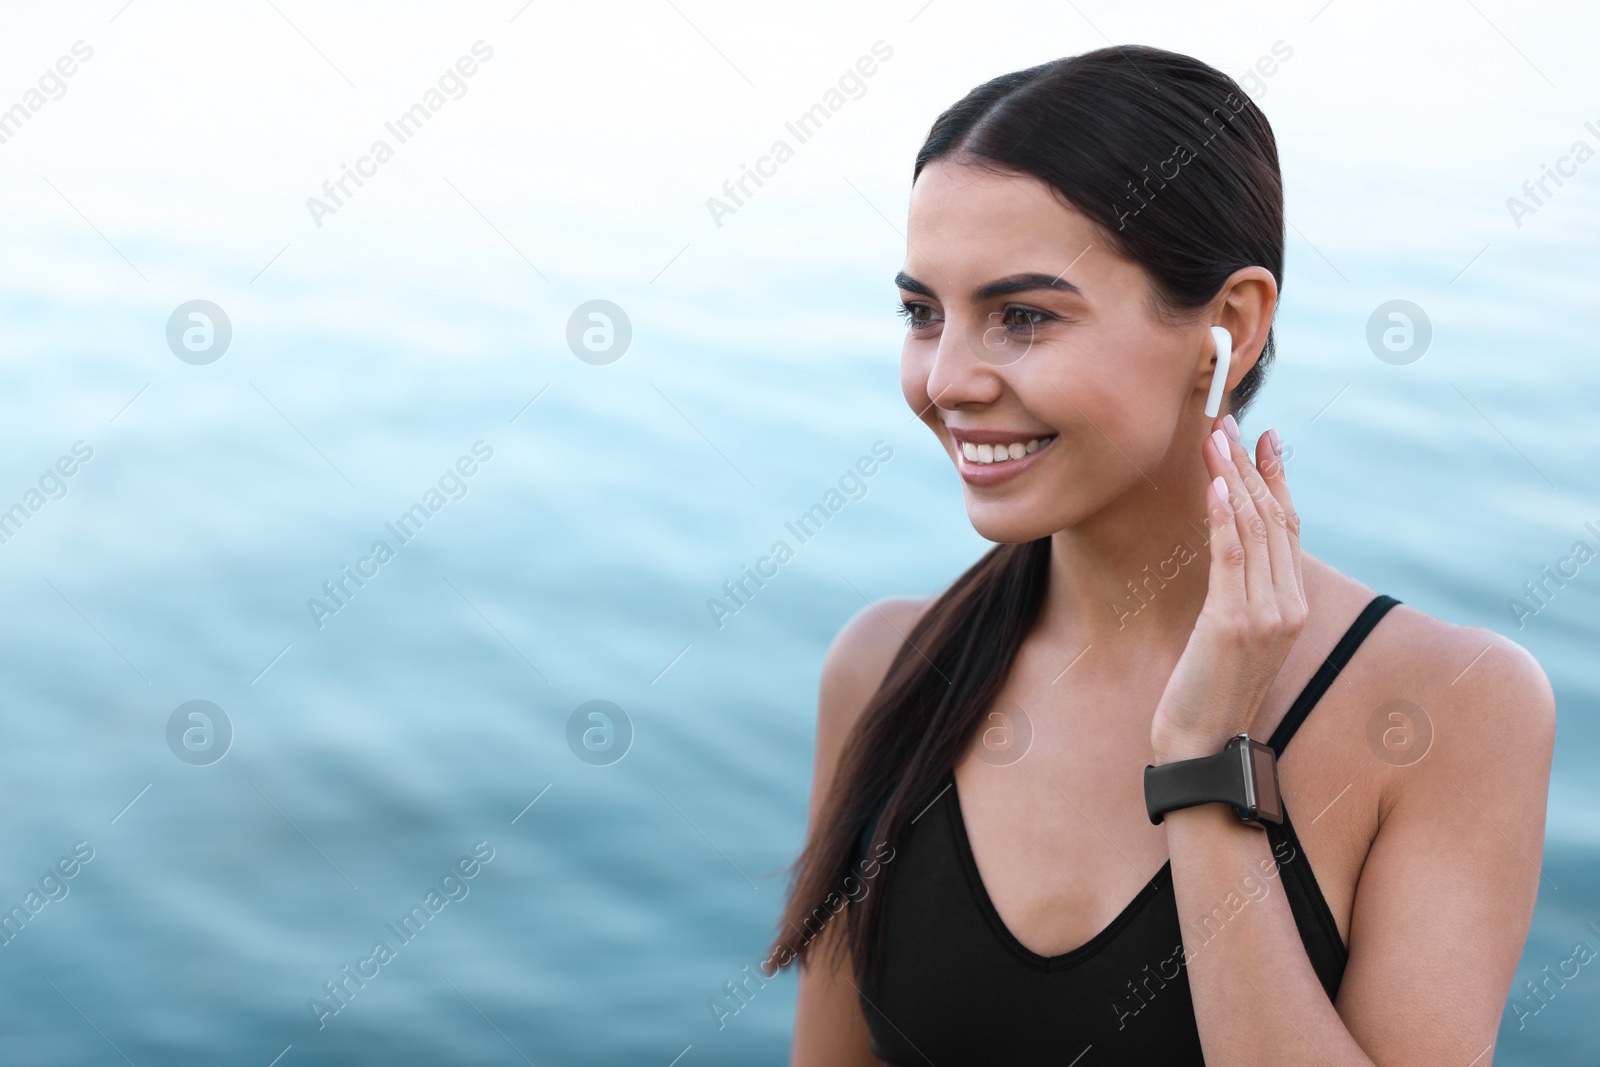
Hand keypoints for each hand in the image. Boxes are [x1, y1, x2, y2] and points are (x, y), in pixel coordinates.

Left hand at [1149, 414, 1306, 762]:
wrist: (1202, 744)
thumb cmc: (1210, 689)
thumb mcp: (1235, 635)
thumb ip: (1244, 595)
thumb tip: (1234, 551)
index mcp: (1293, 605)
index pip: (1289, 527)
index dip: (1278, 479)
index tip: (1266, 438)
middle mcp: (1288, 605)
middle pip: (1274, 519)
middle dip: (1250, 466)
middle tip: (1229, 423)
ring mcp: (1266, 615)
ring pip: (1255, 530)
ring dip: (1234, 478)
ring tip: (1217, 438)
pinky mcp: (1234, 623)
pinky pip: (1232, 559)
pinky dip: (1225, 519)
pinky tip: (1217, 487)